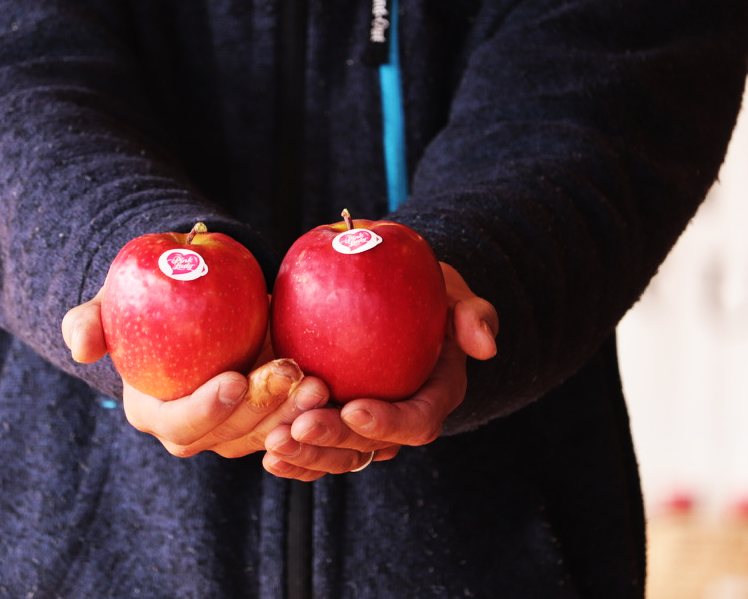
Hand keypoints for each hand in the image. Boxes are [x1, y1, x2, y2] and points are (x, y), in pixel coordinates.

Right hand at [62, 288, 330, 458]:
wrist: (197, 296)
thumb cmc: (151, 297)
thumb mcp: (116, 298)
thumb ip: (91, 319)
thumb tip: (81, 345)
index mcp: (156, 412)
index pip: (180, 425)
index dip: (205, 409)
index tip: (233, 379)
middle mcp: (199, 431)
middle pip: (232, 436)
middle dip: (264, 411)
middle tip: (295, 374)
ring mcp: (239, 429)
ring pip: (270, 436)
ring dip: (298, 414)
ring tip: (320, 382)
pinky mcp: (272, 417)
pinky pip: (296, 426)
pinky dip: (315, 414)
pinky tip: (336, 391)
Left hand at [261, 262, 497, 480]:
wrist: (388, 293)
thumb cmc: (423, 289)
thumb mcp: (451, 290)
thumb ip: (472, 312)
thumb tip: (485, 345)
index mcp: (434, 396)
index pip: (418, 421)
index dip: (388, 423)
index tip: (354, 409)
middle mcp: (398, 422)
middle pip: (369, 447)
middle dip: (334, 442)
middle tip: (299, 426)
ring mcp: (362, 429)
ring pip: (337, 458)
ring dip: (306, 456)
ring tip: (273, 444)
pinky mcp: (331, 424)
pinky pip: (312, 451)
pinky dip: (291, 456)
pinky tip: (263, 450)